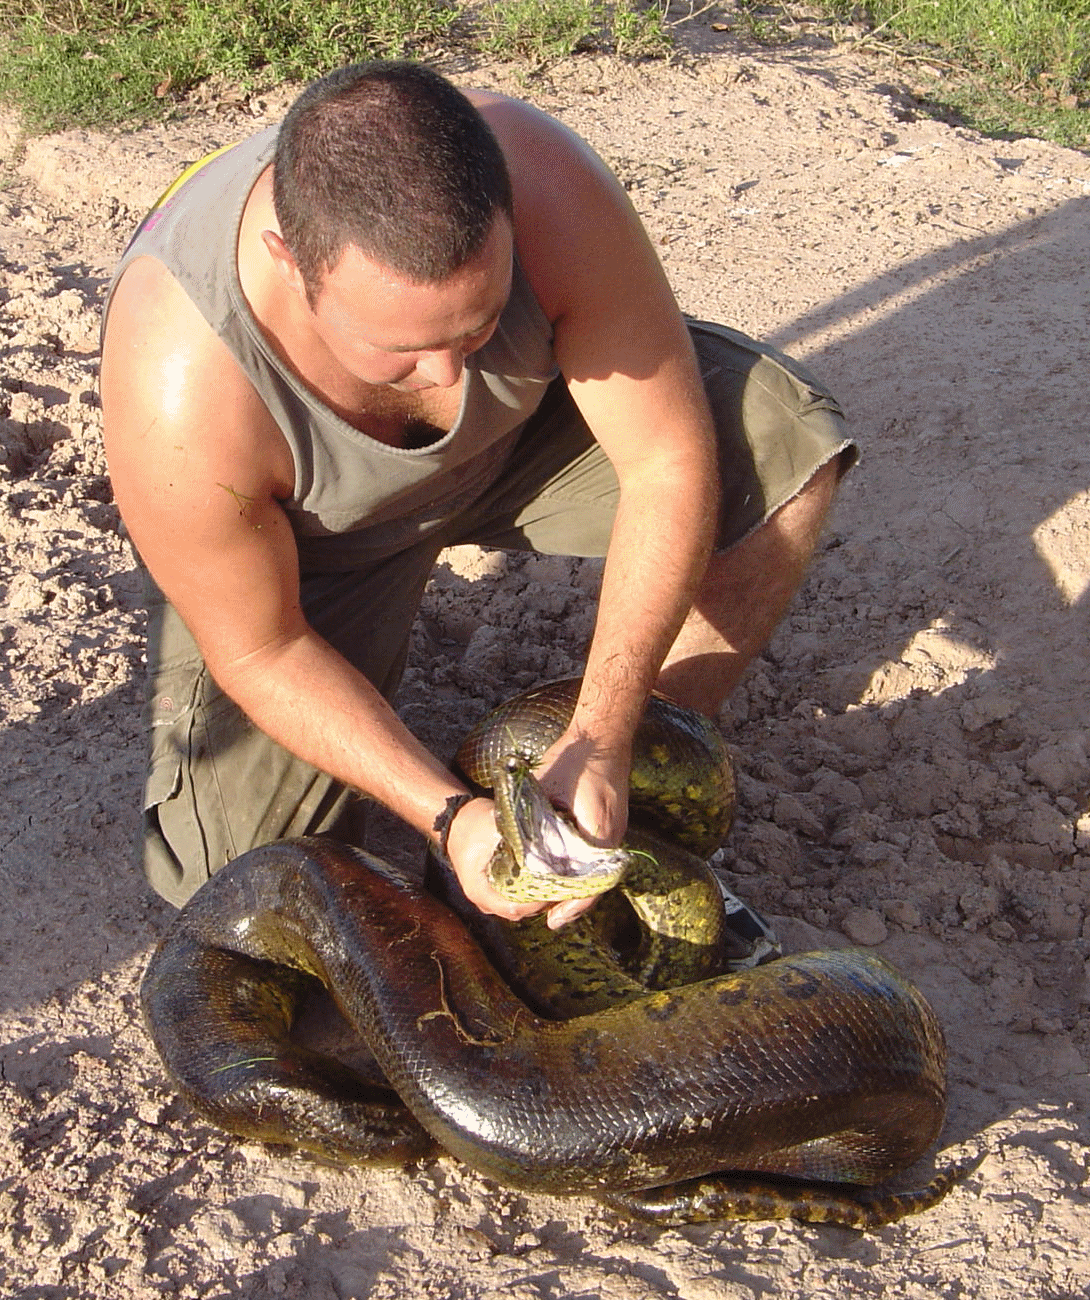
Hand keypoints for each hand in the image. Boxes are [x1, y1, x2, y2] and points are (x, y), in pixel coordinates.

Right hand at [444, 796, 549, 921]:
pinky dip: (529, 892)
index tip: (555, 888)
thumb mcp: (495, 827)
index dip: (537, 902)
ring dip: (536, 898)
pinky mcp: (492, 890)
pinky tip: (543, 880)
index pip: (513, 908)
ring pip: (518, 907)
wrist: (455, 819)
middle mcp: (482, 899)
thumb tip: (548, 849)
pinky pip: (514, 899)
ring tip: (555, 883)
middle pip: (518, 912)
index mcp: (479, 890)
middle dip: (541, 901)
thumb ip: (518, 841)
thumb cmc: (473, 822)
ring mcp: (487, 897)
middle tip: (561, 886)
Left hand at [533, 731, 632, 929]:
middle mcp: (612, 839)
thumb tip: (514, 847)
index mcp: (599, 834)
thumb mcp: (547, 790)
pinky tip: (560, 872)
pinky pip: (595, 856)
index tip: (552, 921)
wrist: (602, 736)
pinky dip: (579, 868)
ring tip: (551, 901)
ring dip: (574, 885)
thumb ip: (534, 820)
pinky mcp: (609, 825)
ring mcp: (614, 832)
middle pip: (593, 883)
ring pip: (594, 871)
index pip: (589, 885)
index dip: (570, 906)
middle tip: (547, 917)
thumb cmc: (576, 760)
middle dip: (570, 901)